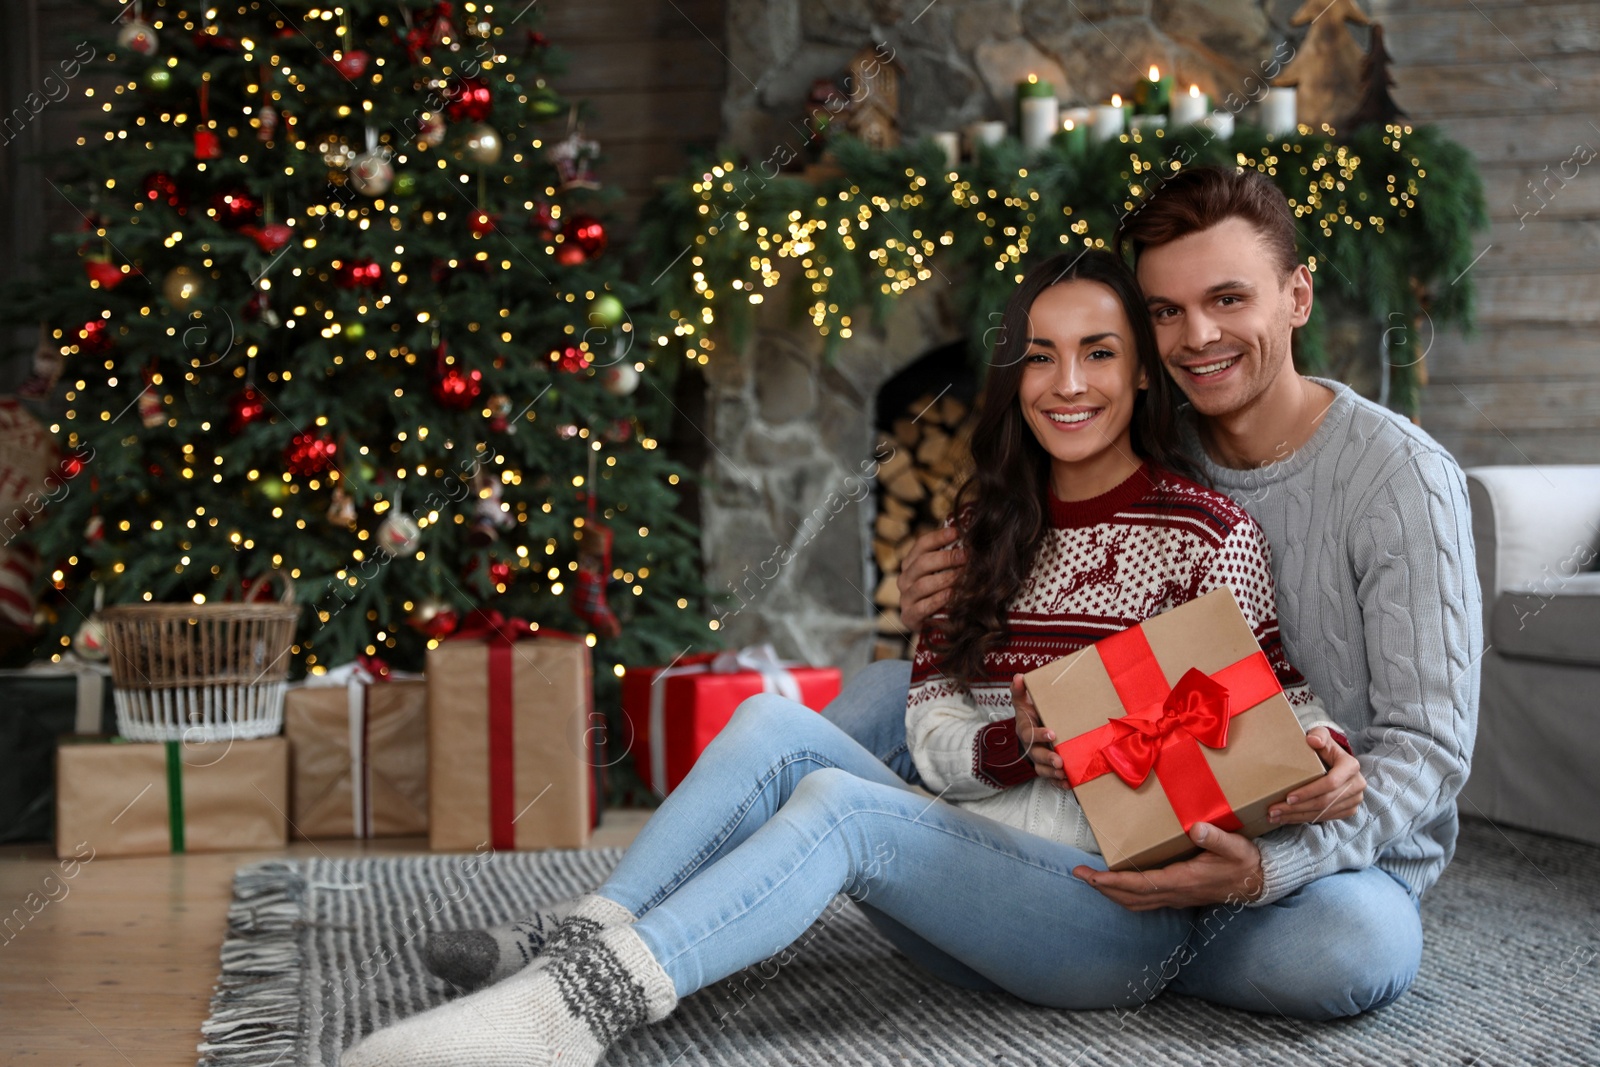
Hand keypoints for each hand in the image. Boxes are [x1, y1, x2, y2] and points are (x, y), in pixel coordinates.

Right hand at [897, 525, 966, 632]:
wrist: (933, 624)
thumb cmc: (942, 593)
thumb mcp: (944, 573)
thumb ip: (951, 557)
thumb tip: (968, 537)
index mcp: (911, 564)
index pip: (921, 545)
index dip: (938, 537)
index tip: (956, 533)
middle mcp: (905, 579)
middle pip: (922, 563)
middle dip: (946, 558)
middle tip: (966, 556)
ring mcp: (905, 598)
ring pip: (922, 585)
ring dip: (945, 579)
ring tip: (963, 576)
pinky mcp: (909, 617)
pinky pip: (922, 607)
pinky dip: (938, 600)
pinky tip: (951, 595)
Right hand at [1011, 675, 1065, 782]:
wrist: (1030, 729)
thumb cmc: (1029, 713)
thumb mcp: (1022, 701)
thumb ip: (1019, 690)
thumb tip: (1019, 677)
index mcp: (1025, 730)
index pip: (1030, 734)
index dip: (1040, 735)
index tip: (1053, 733)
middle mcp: (1031, 747)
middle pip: (1036, 755)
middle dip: (1048, 759)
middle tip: (1060, 761)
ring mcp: (1038, 758)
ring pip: (1043, 770)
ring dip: (1053, 773)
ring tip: (1065, 774)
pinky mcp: (1046, 768)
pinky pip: (1051, 779)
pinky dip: (1058, 783)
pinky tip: (1069, 784)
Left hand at [1074, 823, 1263, 909]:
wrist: (1258, 884)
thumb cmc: (1245, 863)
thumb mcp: (1236, 847)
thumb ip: (1217, 839)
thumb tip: (1197, 828)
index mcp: (1184, 880)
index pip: (1141, 885)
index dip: (1114, 882)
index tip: (1092, 876)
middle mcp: (1175, 893)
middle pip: (1131, 897)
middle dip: (1102, 887)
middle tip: (1078, 873)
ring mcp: (1175, 897)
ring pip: (1135, 902)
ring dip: (1111, 893)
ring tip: (1090, 879)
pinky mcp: (1177, 895)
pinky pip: (1144, 900)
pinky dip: (1125, 894)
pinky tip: (1116, 886)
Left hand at [1268, 727, 1364, 824]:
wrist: (1335, 759)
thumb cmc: (1324, 747)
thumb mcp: (1322, 736)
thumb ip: (1318, 735)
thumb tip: (1313, 740)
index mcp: (1351, 766)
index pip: (1330, 783)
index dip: (1309, 792)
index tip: (1288, 797)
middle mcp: (1357, 785)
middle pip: (1324, 802)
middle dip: (1297, 808)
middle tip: (1274, 810)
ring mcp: (1354, 799)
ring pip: (1323, 813)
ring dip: (1297, 816)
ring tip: (1275, 816)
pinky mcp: (1348, 809)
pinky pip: (1326, 818)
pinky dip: (1305, 818)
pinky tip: (1287, 818)